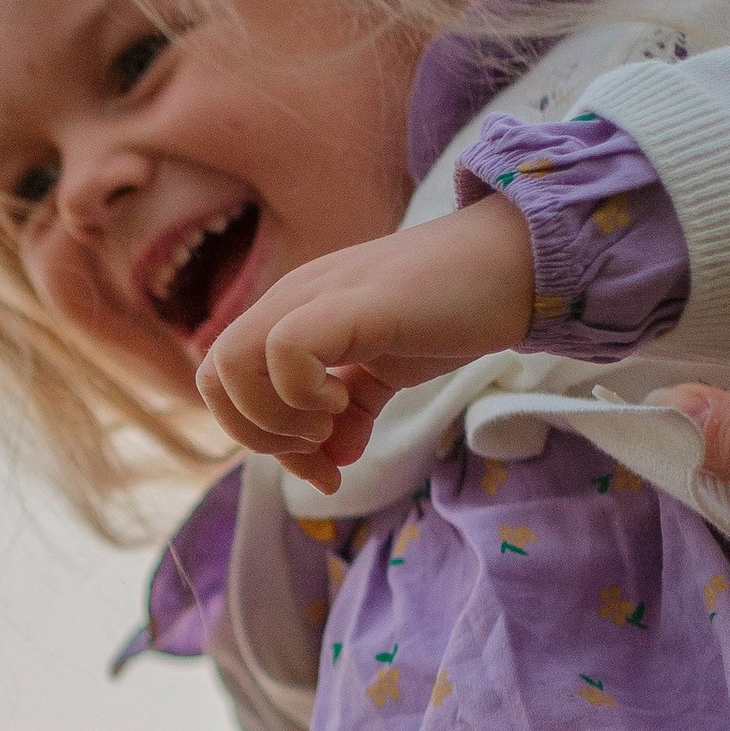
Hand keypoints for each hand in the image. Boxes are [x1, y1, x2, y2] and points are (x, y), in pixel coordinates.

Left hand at [196, 196, 534, 491]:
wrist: (516, 264)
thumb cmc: (453, 309)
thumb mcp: (389, 370)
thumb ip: (354, 411)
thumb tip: (335, 457)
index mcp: (292, 313)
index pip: (227, 382)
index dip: (259, 437)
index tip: (321, 465)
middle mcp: (291, 299)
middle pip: (213, 377)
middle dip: (256, 436)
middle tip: (318, 449)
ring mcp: (315, 296)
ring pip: (229, 364)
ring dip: (273, 418)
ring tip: (330, 423)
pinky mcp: (351, 302)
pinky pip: (282, 350)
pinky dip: (301, 393)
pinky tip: (347, 398)